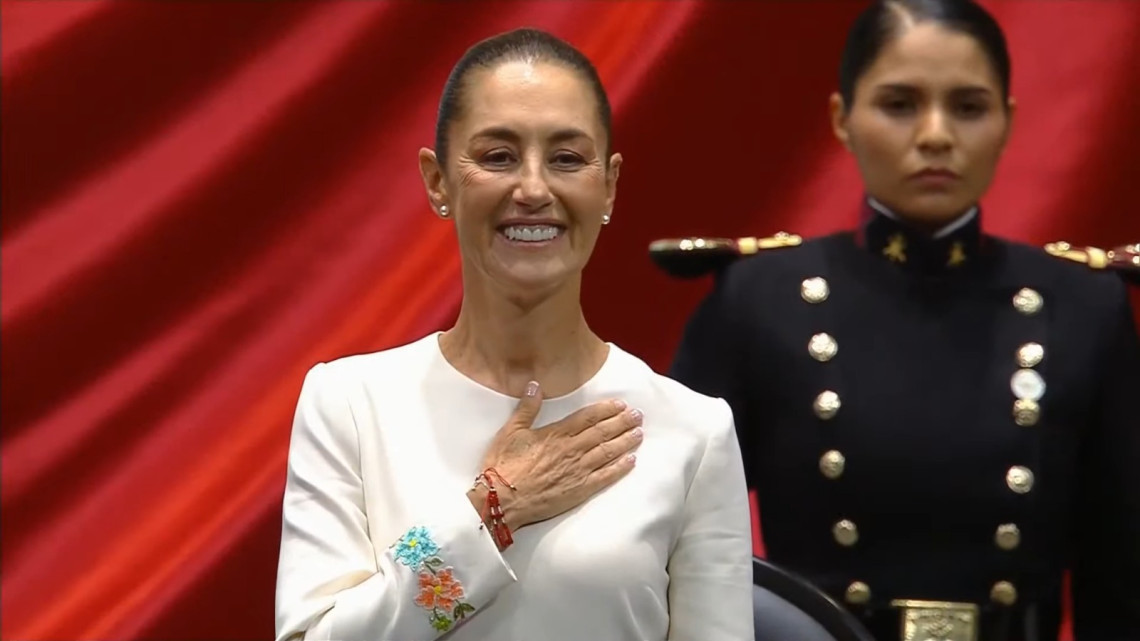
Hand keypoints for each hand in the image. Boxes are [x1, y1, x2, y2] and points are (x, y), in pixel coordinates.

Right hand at [469, 381, 642, 530]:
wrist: (502, 499)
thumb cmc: (503, 465)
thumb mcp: (510, 431)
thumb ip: (527, 408)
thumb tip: (535, 385)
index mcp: (556, 433)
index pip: (588, 417)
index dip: (606, 409)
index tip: (620, 404)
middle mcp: (572, 449)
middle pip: (603, 432)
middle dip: (622, 422)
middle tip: (638, 415)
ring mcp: (578, 470)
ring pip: (608, 452)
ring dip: (625, 441)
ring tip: (639, 433)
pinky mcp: (579, 490)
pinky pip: (605, 477)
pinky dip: (620, 468)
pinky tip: (631, 461)